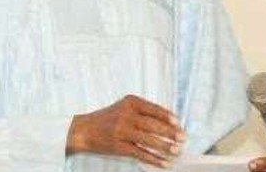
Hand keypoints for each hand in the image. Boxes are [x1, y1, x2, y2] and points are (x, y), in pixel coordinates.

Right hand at [67, 95, 185, 167]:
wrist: (82, 130)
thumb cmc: (107, 119)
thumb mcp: (124, 108)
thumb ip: (144, 112)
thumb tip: (169, 125)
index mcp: (131, 102)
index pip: (154, 109)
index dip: (169, 117)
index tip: (179, 124)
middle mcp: (126, 115)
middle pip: (154, 125)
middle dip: (170, 133)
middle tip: (182, 139)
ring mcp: (122, 131)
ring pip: (149, 140)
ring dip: (165, 147)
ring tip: (176, 151)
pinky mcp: (118, 146)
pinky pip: (140, 153)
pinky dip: (153, 159)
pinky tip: (163, 162)